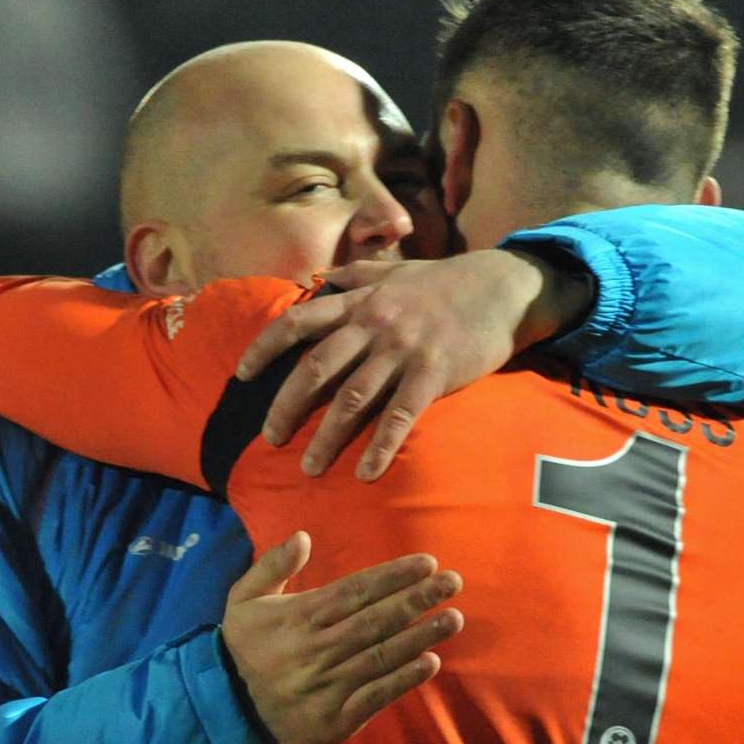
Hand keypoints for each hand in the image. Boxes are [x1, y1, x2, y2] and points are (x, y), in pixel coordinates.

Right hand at [221, 531, 463, 743]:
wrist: (228, 713)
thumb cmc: (243, 648)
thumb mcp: (243, 600)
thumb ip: (271, 566)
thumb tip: (302, 536)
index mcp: (300, 617)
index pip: (357, 591)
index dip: (394, 576)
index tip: (427, 562)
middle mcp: (318, 649)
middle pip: (377, 620)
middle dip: (418, 599)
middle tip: (453, 582)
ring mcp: (329, 685)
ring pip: (383, 655)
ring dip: (422, 636)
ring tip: (453, 618)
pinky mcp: (337, 717)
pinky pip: (377, 695)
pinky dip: (404, 679)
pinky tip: (431, 662)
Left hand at [235, 249, 591, 480]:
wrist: (502, 286)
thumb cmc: (447, 282)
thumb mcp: (396, 270)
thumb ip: (356, 275)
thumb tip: (322, 279)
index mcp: (359, 301)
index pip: (297, 323)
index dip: (264, 348)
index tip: (241, 375)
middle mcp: (373, 324)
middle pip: (316, 368)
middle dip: (287, 406)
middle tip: (270, 439)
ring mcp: (402, 349)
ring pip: (353, 398)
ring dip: (327, 436)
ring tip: (310, 467)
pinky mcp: (433, 372)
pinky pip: (400, 416)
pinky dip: (381, 446)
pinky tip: (365, 473)